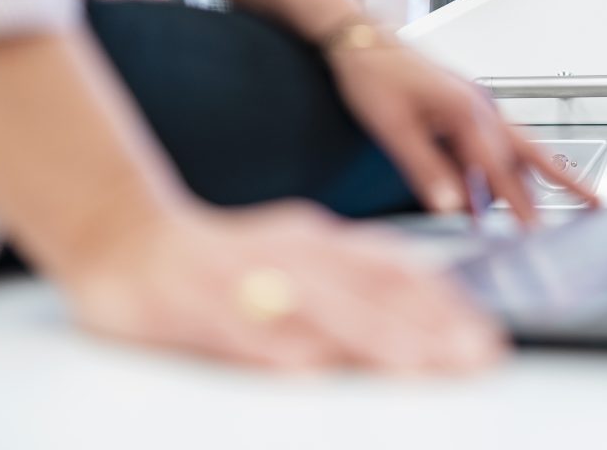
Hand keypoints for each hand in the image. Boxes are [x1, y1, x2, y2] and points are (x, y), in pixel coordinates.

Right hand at [65, 200, 506, 371]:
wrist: (123, 238)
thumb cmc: (219, 260)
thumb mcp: (295, 255)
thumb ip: (351, 277)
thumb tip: (422, 298)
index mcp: (316, 240)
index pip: (393, 267)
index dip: (442, 300)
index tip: (483, 332)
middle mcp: (289, 253)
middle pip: (369, 291)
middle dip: (427, 326)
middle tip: (474, 356)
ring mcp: (245, 278)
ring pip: (317, 308)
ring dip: (373, 337)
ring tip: (419, 365)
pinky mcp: (196, 304)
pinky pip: (241, 331)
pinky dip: (277, 349)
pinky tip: (309, 369)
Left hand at [325, 35, 599, 224]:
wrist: (360, 35)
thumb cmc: (372, 73)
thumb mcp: (392, 128)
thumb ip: (424, 170)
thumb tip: (449, 207)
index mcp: (465, 111)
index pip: (500, 171)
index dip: (520, 206)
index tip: (537, 232)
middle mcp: (479, 105)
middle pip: (527, 156)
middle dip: (558, 186)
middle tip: (589, 211)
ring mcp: (477, 101)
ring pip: (522, 143)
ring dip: (546, 171)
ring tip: (576, 193)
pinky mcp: (467, 101)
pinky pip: (502, 135)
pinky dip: (517, 158)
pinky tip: (517, 175)